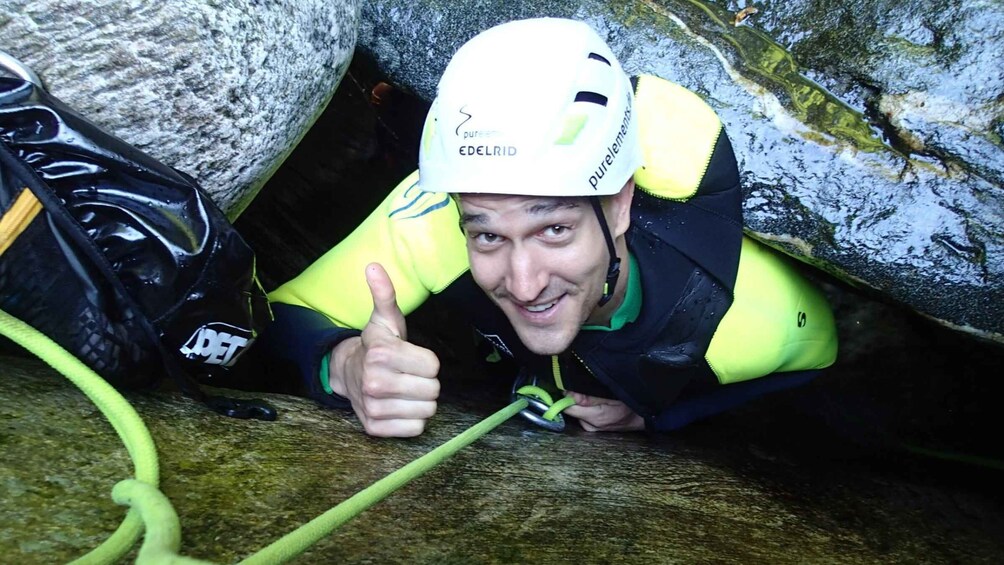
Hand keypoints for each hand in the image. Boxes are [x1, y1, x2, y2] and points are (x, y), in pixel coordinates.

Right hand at [329, 263, 439, 436]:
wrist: (348, 374)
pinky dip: (412, 420)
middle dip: (426, 382)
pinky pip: (415, 429)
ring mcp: (373, 408)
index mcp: (381, 354)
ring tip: (404, 390)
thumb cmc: (376, 346)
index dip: (427, 361)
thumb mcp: (384, 319)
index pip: (433, 366)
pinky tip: (399, 406)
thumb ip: (385, 294)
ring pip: (427, 411)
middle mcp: (374, 383)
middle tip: (409, 375)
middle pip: (433, 390)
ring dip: (420, 401)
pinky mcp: (375, 428)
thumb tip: (374, 266)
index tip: (411, 358)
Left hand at [563, 391, 644, 431]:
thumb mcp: (613, 396)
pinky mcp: (593, 427)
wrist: (644, 416)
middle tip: (586, 388)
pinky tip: (595, 402)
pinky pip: (583, 414)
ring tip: (594, 394)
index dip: (566, 395)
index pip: (568, 408)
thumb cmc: (631, 404)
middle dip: (574, 398)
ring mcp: (592, 428)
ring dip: (580, 402)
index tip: (569, 385)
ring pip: (577, 411)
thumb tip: (568, 395)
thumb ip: (590, 397)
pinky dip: (585, 407)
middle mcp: (590, 426)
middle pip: (571, 409)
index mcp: (595, 418)